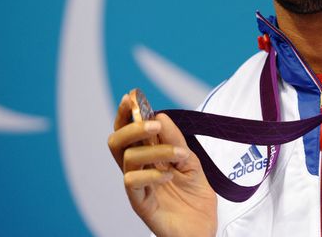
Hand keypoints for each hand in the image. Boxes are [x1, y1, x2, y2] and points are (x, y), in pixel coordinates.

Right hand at [108, 94, 216, 236]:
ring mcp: (137, 186)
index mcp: (148, 156)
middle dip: (133, 127)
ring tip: (179, 156)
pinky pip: (132, 183)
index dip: (126, 113)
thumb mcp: (190, 161)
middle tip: (155, 126)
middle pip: (117, 141)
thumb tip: (159, 116)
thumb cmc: (195, 196)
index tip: (132, 96)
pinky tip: (169, 176)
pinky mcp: (140, 204)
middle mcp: (138, 169)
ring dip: (156, 151)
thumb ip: (175, 141)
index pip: (128, 130)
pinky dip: (151, 174)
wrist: (204, 227)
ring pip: (128, 158)